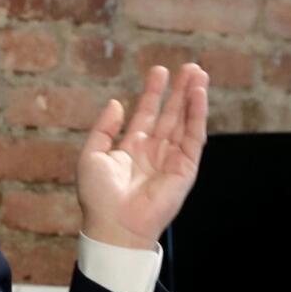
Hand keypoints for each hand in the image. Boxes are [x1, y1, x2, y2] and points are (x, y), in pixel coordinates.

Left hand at [76, 64, 208, 249]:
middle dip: (179, 91)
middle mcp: (154, 152)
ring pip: (185, 122)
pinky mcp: (185, 170)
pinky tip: (199, 95)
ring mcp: (171, 160)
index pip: (147, 114)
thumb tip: (117, 103)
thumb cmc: (98, 196)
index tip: (159, 71)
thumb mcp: (92, 155)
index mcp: (132, 149)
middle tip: (189, 67)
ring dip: (192, 98)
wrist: (113, 224)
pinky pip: (194, 138)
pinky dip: (198, 116)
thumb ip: (104, 128)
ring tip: (198, 74)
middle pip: (170, 115)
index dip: (153, 93)